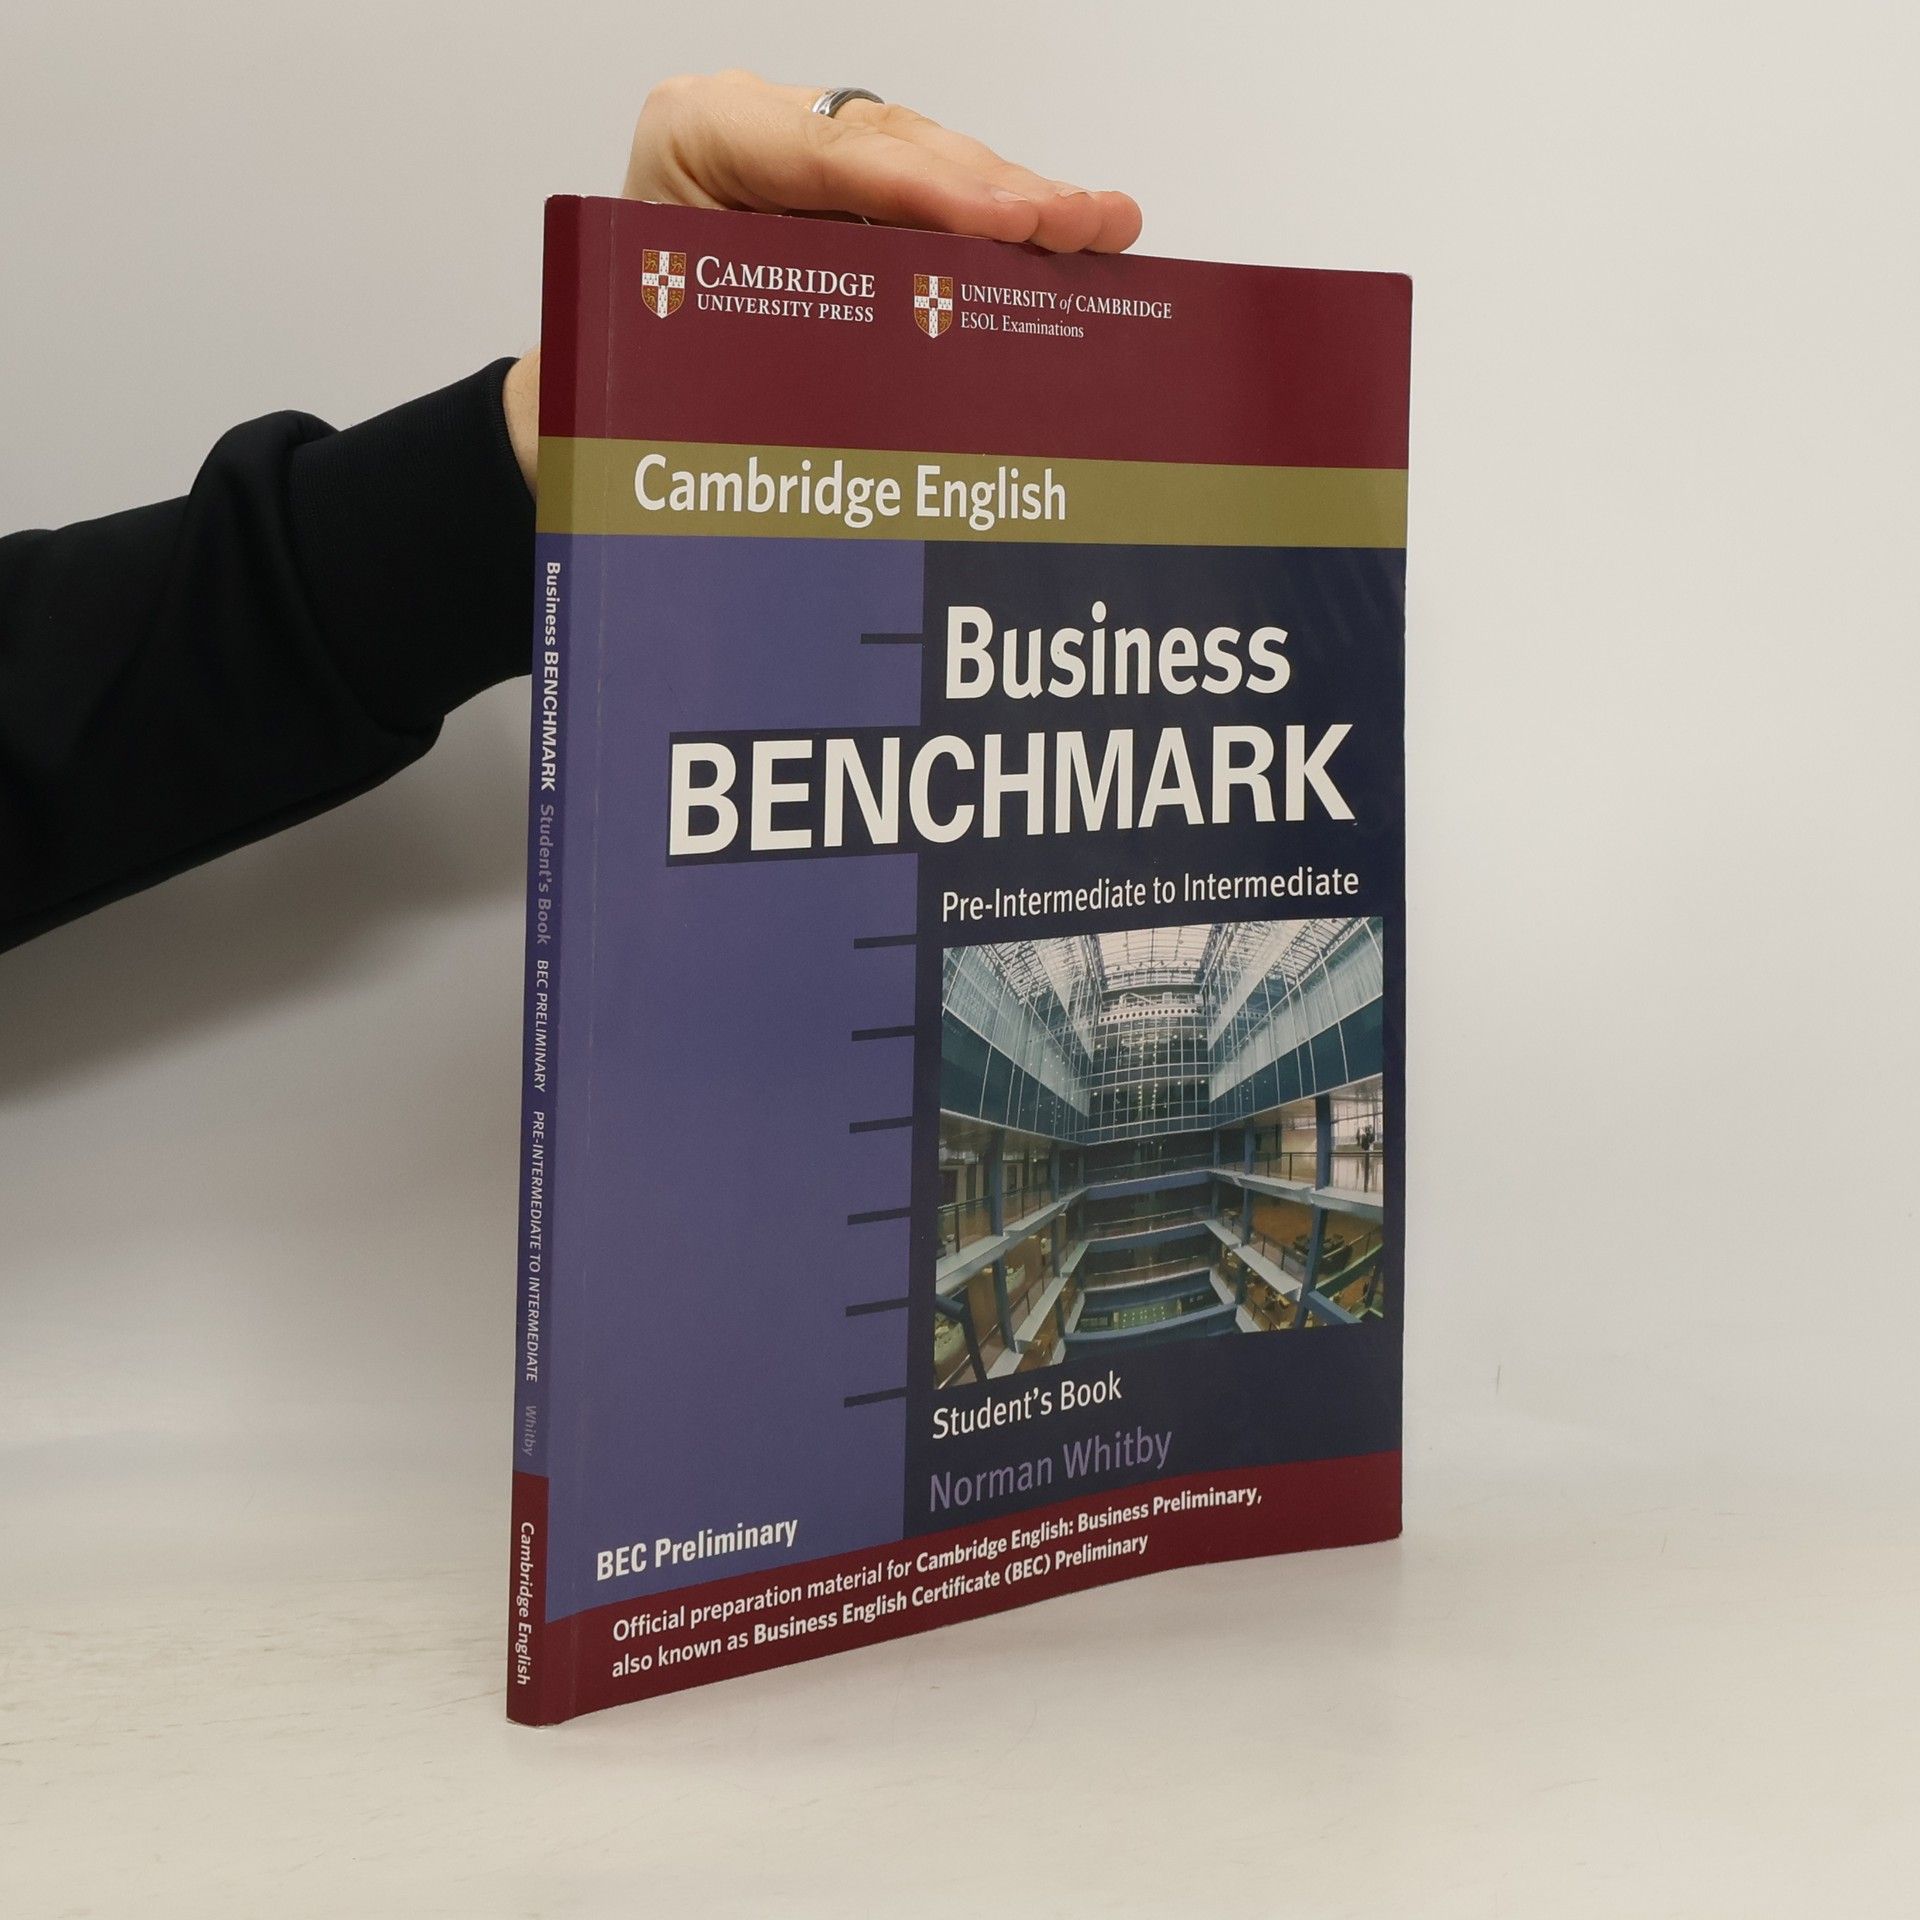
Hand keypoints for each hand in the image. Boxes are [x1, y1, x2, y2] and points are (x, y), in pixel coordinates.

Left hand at [504, 70, 1142, 487]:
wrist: (602, 372)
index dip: (927, 187)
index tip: (1008, 220)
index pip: (830, 157)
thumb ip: (781, 328)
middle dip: (998, 189)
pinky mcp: (839, 184)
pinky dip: (997, 216)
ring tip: (1103, 226)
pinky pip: (926, 189)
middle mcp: (755, 126)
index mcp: (698, 138)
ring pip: (927, 160)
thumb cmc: (630, 365)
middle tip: (1082, 225)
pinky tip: (1068, 229)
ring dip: (1019, 200)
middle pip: (896, 146)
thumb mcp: (687, 343)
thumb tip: (902, 361)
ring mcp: (802, 147)